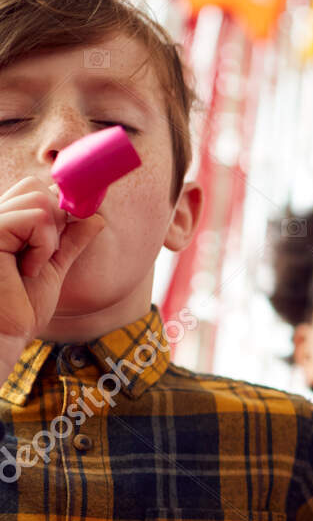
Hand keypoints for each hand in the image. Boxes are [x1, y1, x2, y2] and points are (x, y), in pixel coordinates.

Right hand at [0, 175, 106, 347]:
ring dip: (50, 238)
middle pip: (37, 187)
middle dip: (54, 222)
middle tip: (42, 258)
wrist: (5, 334)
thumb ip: (70, 240)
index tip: (58, 244)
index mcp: (3, 221)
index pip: (36, 189)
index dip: (58, 211)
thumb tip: (95, 216)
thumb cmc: (21, 306)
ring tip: (32, 266)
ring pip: (39, 198)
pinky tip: (27, 269)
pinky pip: (36, 218)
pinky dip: (44, 246)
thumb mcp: (54, 267)